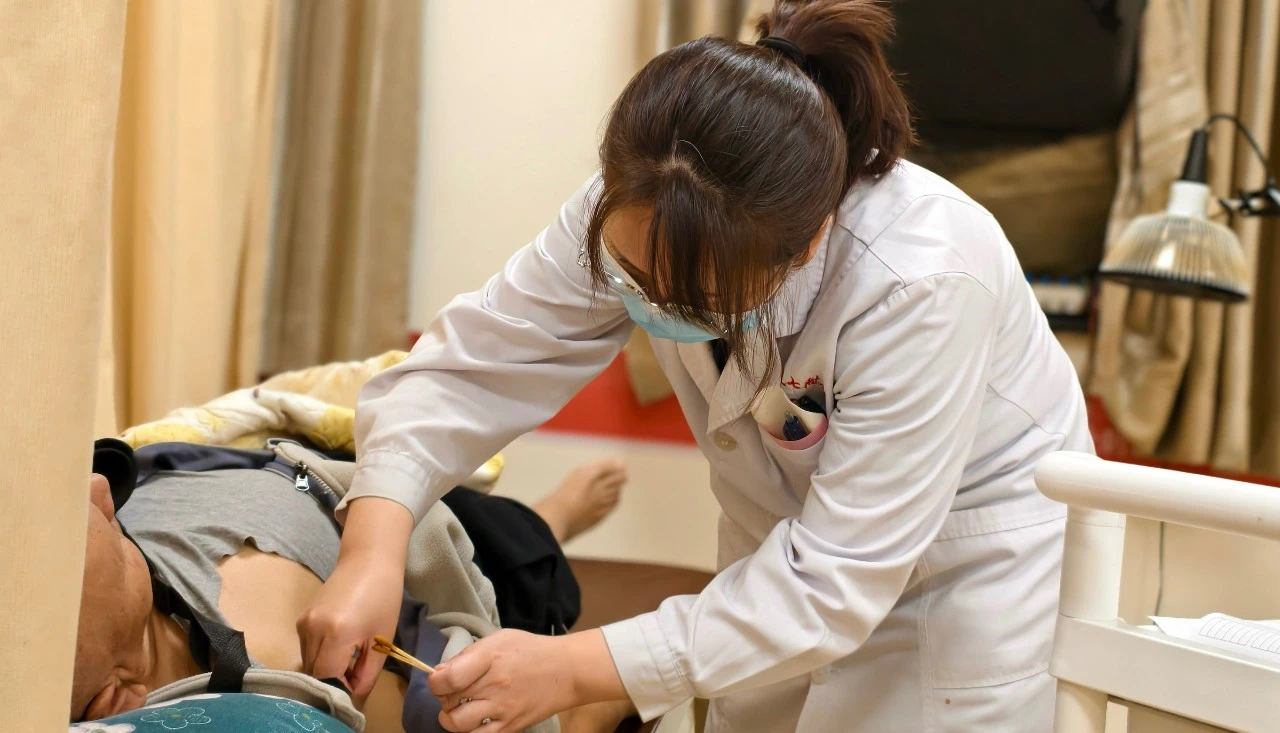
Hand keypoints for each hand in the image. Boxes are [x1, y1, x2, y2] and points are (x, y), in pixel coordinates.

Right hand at [298, 497, 412, 695]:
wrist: (368, 561)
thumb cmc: (383, 598)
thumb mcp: (381, 639)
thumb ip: (366, 673)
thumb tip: (354, 697)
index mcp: (336, 633)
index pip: (328, 678)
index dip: (341, 689)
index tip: (357, 687)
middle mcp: (312, 629)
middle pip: (314, 673)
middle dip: (333, 682)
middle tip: (355, 676)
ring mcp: (303, 623)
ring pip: (308, 663)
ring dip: (326, 670)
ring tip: (350, 660)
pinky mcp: (300, 620)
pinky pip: (306, 649)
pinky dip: (320, 657)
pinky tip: (340, 648)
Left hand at [430, 629, 626, 732]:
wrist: (567, 671)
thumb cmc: (530, 651)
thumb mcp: (498, 640)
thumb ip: (468, 656)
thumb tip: (440, 672)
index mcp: (489, 659)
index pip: (447, 678)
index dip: (435, 681)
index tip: (440, 678)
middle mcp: (494, 686)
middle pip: (448, 701)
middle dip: (444, 697)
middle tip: (454, 691)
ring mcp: (502, 710)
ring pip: (458, 724)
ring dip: (452, 717)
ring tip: (461, 708)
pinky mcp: (510, 727)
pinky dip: (470, 731)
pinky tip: (475, 719)